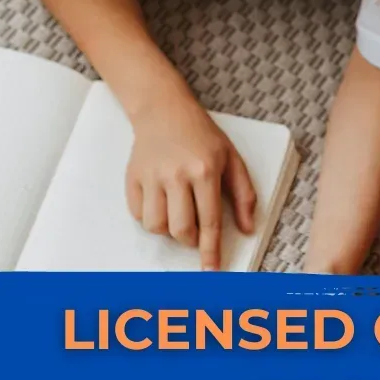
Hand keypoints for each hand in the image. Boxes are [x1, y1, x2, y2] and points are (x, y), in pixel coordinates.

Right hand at [125, 85, 255, 268]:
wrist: (165, 110)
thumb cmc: (202, 135)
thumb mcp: (231, 158)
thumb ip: (243, 194)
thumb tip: (247, 228)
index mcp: (205, 171)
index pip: (210, 222)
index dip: (211, 250)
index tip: (211, 269)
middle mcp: (177, 175)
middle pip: (181, 229)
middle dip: (189, 240)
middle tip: (194, 231)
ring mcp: (152, 176)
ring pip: (156, 227)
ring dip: (168, 230)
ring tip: (177, 213)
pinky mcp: (133, 177)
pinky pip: (138, 214)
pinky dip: (150, 217)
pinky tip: (161, 202)